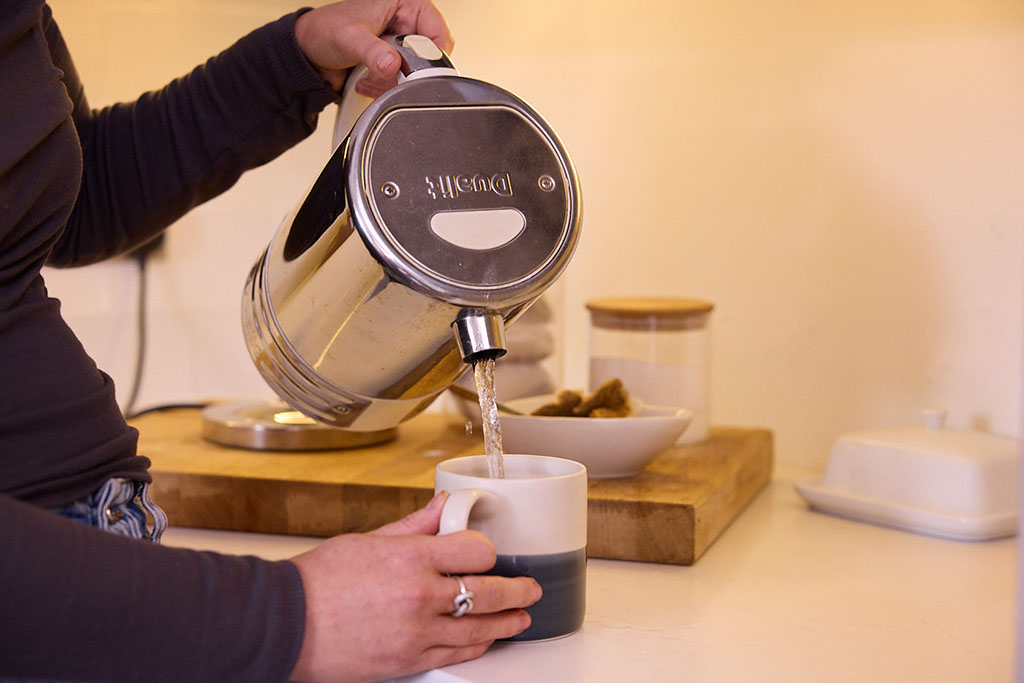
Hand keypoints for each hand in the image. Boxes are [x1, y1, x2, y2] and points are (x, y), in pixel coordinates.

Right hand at [289, 492, 541, 682]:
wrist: (284, 625)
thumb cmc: (317, 582)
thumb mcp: (367, 540)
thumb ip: (413, 526)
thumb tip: (441, 506)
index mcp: (410, 558)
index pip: (475, 551)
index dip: (488, 551)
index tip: (489, 553)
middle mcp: (420, 596)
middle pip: (489, 592)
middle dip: (518, 590)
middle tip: (530, 588)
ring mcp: (416, 632)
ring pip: (479, 629)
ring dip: (507, 622)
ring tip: (521, 617)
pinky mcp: (409, 660)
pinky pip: (457, 653)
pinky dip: (477, 646)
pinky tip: (486, 639)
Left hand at [294, 0, 454, 95]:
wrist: (309, 54)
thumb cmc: (325, 32)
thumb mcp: (350, 38)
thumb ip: (373, 52)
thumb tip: (392, 65)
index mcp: (404, 3)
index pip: (438, 32)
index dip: (430, 55)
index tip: (413, 71)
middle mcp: (406, 21)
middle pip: (430, 56)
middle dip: (408, 72)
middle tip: (386, 72)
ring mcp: (401, 43)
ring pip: (418, 73)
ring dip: (394, 82)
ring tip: (371, 75)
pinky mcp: (395, 61)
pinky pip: (404, 82)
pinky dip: (387, 87)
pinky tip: (369, 80)